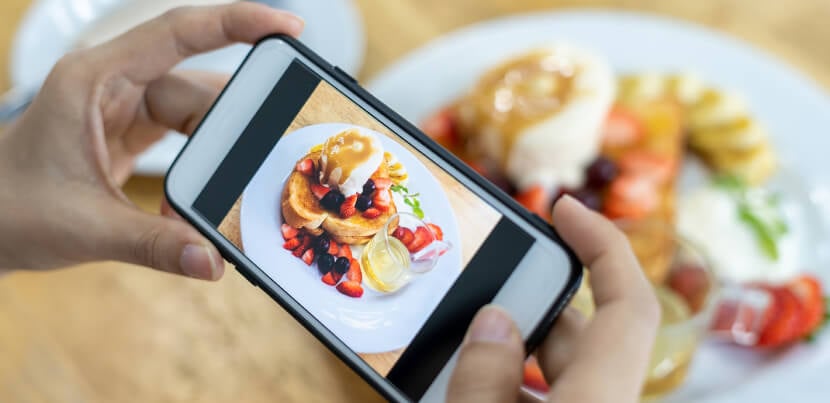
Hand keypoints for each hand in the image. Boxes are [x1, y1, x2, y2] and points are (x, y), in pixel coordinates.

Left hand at [0, 4, 302, 278]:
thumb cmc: (9, 210)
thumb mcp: (85, 227)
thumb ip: (154, 244)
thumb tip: (212, 261)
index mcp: (96, 80)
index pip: (178, 33)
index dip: (238, 21)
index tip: (289, 27)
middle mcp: (115, 84)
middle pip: (199, 81)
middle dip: (242, 111)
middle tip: (283, 135)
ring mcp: (125, 107)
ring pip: (197, 110)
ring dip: (224, 143)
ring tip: (252, 170)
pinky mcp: (133, 132)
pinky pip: (186, 134)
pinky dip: (206, 159)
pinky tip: (214, 186)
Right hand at [446, 195, 660, 402]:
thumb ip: (483, 381)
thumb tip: (493, 322)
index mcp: (598, 401)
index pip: (629, 307)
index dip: (603, 244)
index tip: (565, 208)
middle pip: (579, 336)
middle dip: (527, 304)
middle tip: (473, 287)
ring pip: (559, 373)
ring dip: (511, 353)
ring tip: (450, 344)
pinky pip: (544, 400)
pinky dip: (510, 385)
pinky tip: (466, 387)